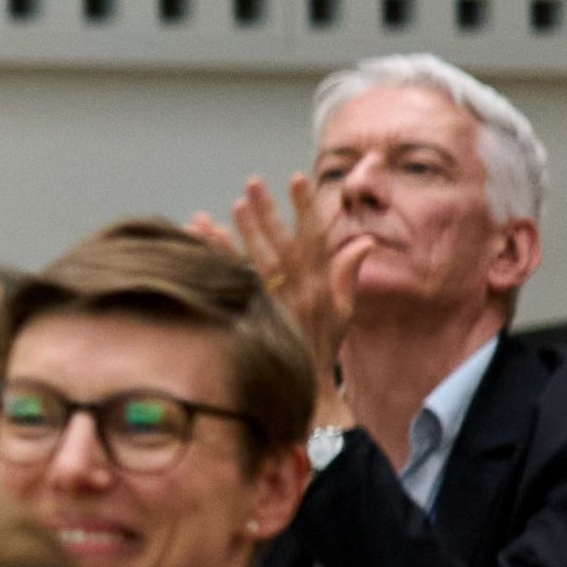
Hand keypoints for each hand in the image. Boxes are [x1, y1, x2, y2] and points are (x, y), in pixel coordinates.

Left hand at [212, 171, 355, 367]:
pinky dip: (218, 260)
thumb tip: (364, 242)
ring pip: (256, 263)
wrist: (306, 386)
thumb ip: (348, 274)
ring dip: (242, 233)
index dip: (306, 208)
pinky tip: (203, 238)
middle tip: (253, 182)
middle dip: (268, 212)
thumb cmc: (325, 344)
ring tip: (230, 205)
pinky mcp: (253, 319)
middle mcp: (299, 293)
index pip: (314, 238)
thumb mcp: (344, 310)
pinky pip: (233, 284)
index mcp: (321, 286)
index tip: (297, 179)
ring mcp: (274, 307)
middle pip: (281, 246)